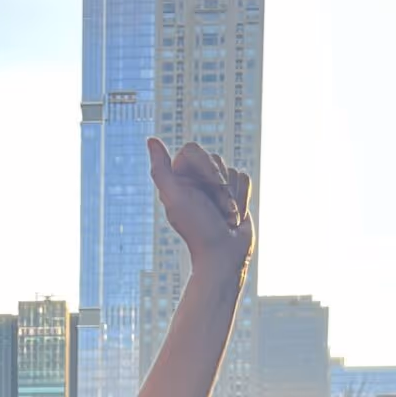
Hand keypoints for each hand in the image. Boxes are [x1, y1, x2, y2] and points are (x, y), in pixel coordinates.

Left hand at [148, 138, 253, 277]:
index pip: (194, 150)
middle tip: (218, 212)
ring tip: (225, 219)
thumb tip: (151, 139)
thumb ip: (160, 170)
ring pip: (232, 170)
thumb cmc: (198, 229)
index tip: (207, 190)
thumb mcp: (175, 199)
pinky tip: (234, 217)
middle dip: (220, 188)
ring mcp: (216, 187)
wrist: (224, 256)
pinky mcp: (234, 193)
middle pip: (216, 159)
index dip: (205, 168)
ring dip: (232, 197)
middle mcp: (195, 180)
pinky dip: (242, 199)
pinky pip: (244, 178)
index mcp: (178, 179)